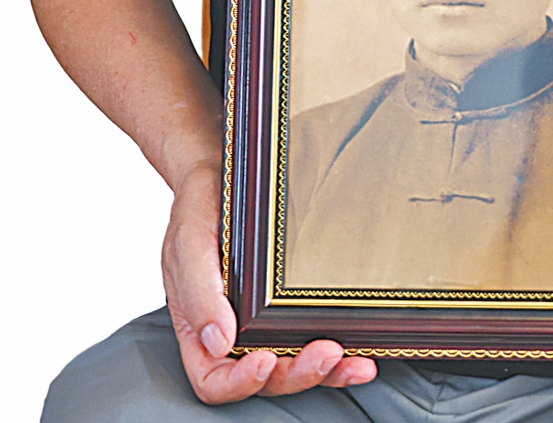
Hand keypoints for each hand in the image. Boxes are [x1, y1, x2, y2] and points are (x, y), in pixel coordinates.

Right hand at [162, 160, 377, 402]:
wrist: (222, 171)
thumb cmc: (198, 207)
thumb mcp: (189, 243)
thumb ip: (199, 293)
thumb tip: (219, 342)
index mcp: (201, 328)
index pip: (214, 380)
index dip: (240, 382)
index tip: (264, 360)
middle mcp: (235, 331)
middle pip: (266, 377)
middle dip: (297, 373)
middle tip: (326, 353)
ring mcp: (266, 319)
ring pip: (295, 363)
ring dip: (327, 370)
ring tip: (356, 362)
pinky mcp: (293, 301)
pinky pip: (314, 333)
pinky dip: (342, 349)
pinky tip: (363, 348)